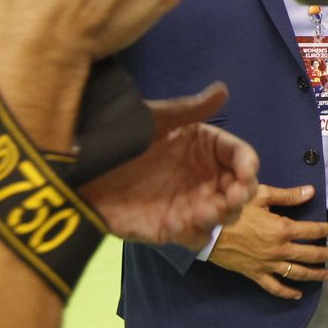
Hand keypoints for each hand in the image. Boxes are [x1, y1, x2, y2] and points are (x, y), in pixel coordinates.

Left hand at [80, 83, 258, 250]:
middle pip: (240, 188)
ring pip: (223, 215)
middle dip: (241, 193)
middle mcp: (204, 176)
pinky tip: (178, 225)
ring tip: (203, 213)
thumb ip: (190, 110)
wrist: (80, 173)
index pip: (240, 156)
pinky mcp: (172, 228)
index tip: (246, 173)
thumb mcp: (154, 121)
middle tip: (231, 197)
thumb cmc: (120, 140)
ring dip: (221, 215)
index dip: (248, 164)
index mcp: (205, 147)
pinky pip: (195, 237)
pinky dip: (194, 234)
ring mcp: (191, 203)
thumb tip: (223, 90)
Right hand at [207, 184, 327, 299]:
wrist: (208, 232)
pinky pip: (274, 287)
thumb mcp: (260, 196)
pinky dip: (287, 292)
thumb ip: (288, 196)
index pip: (313, 230)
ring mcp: (268, 264)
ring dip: (315, 274)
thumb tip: (311, 192)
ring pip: (297, 272)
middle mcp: (279, 249)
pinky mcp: (255, 274)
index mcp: (282, 228)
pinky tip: (298, 294)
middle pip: (311, 253)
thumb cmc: (233, 210)